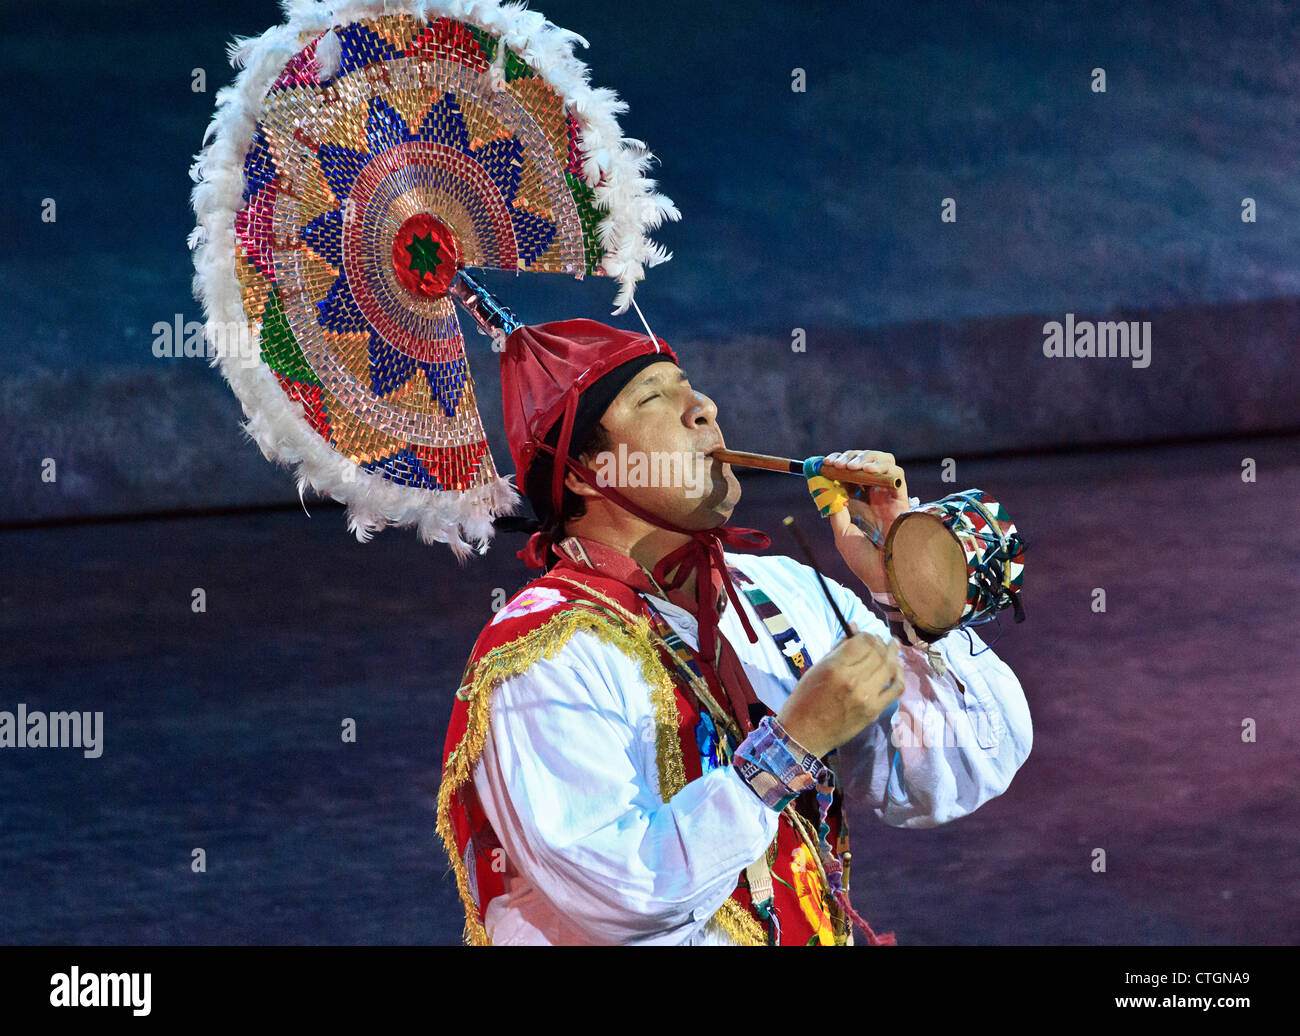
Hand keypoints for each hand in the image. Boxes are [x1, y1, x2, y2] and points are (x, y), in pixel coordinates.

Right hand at [775, 623, 903, 756]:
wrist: (804, 734)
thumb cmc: (804, 699)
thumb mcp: (816, 669)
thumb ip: (838, 648)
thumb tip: (854, 627)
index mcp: (835, 668)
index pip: (862, 642)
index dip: (866, 634)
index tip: (865, 635)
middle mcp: (853, 680)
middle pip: (878, 652)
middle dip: (880, 642)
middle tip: (879, 640)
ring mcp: (866, 697)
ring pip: (890, 667)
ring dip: (893, 654)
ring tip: (892, 646)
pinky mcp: (874, 711)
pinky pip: (895, 689)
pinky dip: (899, 676)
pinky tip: (896, 669)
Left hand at [813, 450, 908, 594]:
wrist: (883, 577)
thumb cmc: (862, 559)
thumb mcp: (842, 533)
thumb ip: (836, 509)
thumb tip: (824, 486)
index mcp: (856, 503)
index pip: (847, 474)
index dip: (836, 465)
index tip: (823, 464)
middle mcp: (872, 496)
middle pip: (863, 464)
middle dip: (849, 458)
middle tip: (837, 464)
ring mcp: (887, 497)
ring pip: (881, 463)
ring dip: (865, 458)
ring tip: (852, 467)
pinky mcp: (901, 500)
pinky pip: (896, 475)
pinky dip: (882, 467)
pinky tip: (867, 470)